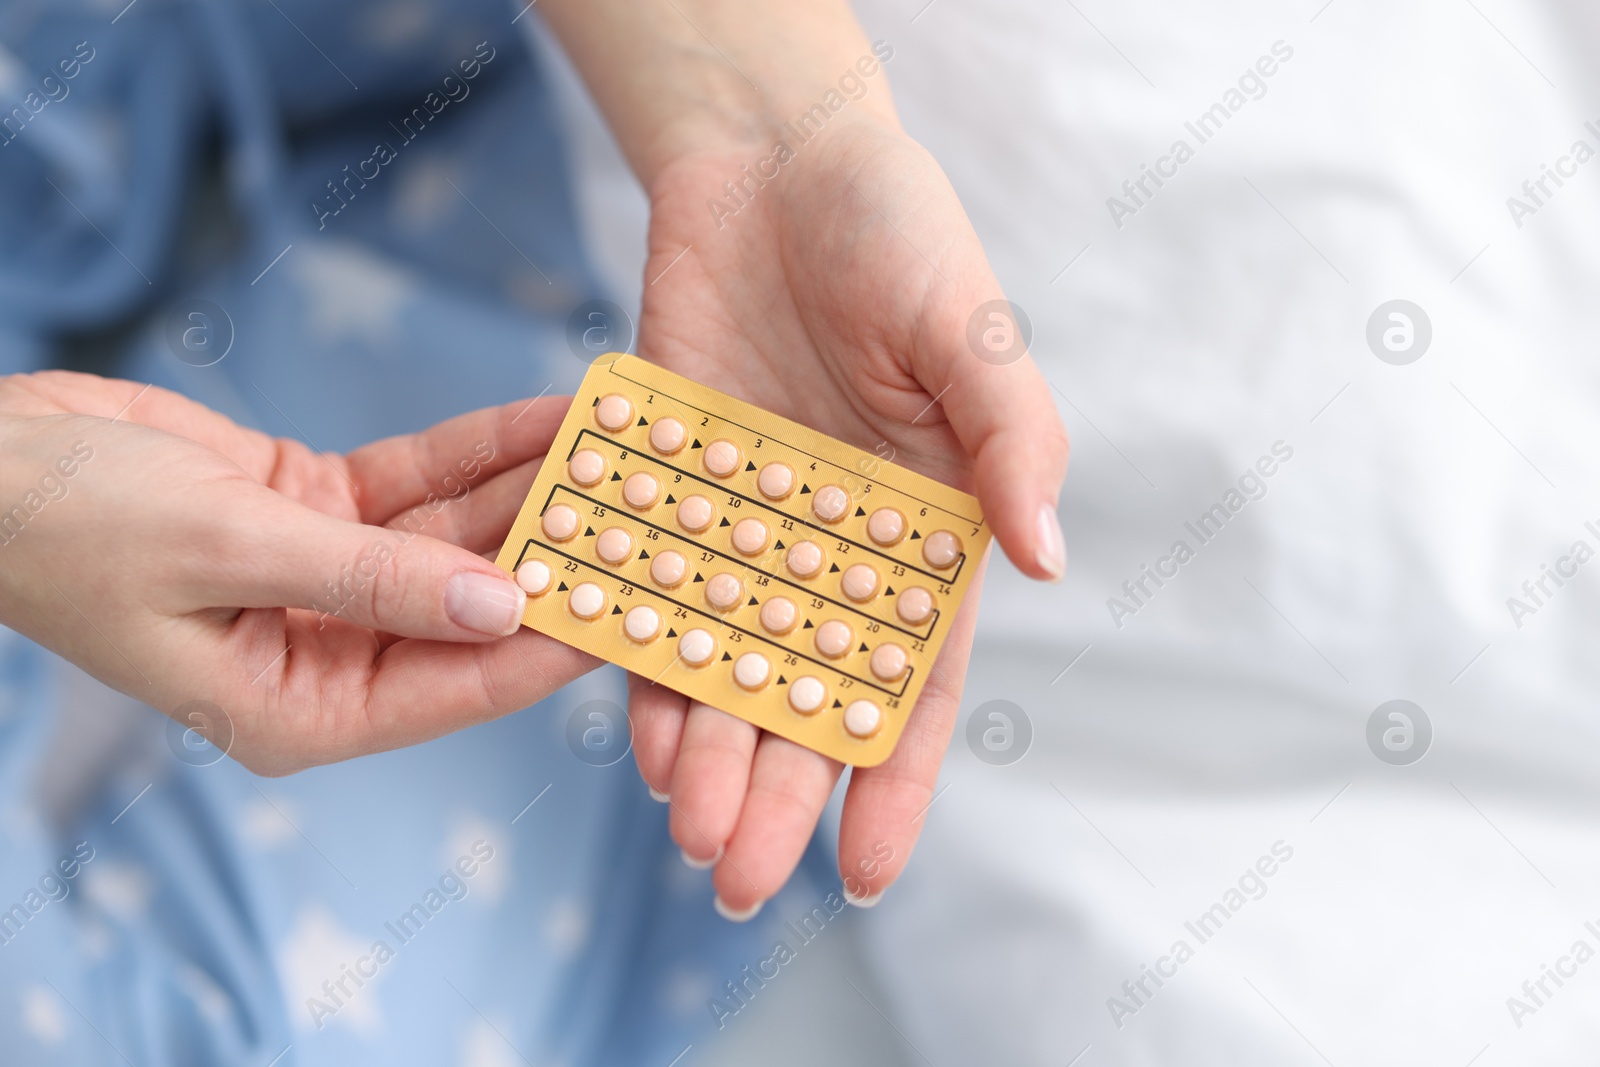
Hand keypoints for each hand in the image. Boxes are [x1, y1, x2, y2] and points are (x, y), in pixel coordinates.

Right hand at [0, 372, 596, 774]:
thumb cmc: (70, 526)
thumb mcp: (227, 551)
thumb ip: (373, 580)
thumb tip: (502, 607)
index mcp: (303, 707)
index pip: (463, 682)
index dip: (556, 642)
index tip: (642, 604)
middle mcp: (331, 653)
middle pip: (475, 608)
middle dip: (558, 556)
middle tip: (651, 510)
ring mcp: (331, 580)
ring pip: (460, 538)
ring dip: (532, 492)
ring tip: (619, 448)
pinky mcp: (320, 512)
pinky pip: (420, 484)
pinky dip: (479, 451)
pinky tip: (546, 418)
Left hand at [626, 110, 1068, 914]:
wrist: (771, 160)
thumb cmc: (896, 233)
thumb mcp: (969, 331)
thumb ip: (1013, 441)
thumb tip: (1050, 561)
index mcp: (925, 536)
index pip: (916, 684)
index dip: (896, 783)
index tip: (866, 876)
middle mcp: (833, 553)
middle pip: (807, 700)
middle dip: (781, 795)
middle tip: (741, 883)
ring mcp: (746, 531)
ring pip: (724, 667)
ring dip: (706, 755)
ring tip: (685, 836)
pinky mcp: (668, 491)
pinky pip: (650, 592)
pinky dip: (640, 657)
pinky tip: (630, 728)